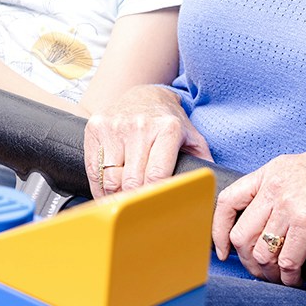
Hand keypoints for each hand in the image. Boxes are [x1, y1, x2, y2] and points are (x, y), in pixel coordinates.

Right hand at [84, 85, 209, 199]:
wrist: (143, 94)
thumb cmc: (168, 121)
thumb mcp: (191, 136)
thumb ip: (203, 161)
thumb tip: (212, 189)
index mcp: (167, 129)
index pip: (157, 176)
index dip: (154, 198)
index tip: (155, 210)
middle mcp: (140, 125)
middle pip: (132, 181)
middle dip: (136, 200)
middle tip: (139, 211)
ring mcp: (115, 126)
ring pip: (111, 179)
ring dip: (117, 196)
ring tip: (124, 201)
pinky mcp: (96, 127)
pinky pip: (94, 169)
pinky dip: (100, 188)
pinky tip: (109, 192)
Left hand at [213, 141, 305, 286]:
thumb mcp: (302, 167)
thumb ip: (282, 183)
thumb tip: (270, 211)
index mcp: (270, 172)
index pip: (228, 201)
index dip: (219, 229)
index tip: (224, 249)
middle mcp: (274, 187)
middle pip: (241, 233)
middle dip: (247, 260)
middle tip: (259, 270)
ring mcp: (289, 204)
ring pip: (262, 250)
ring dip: (268, 272)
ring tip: (279, 277)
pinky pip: (288, 259)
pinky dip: (290, 276)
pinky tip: (296, 279)